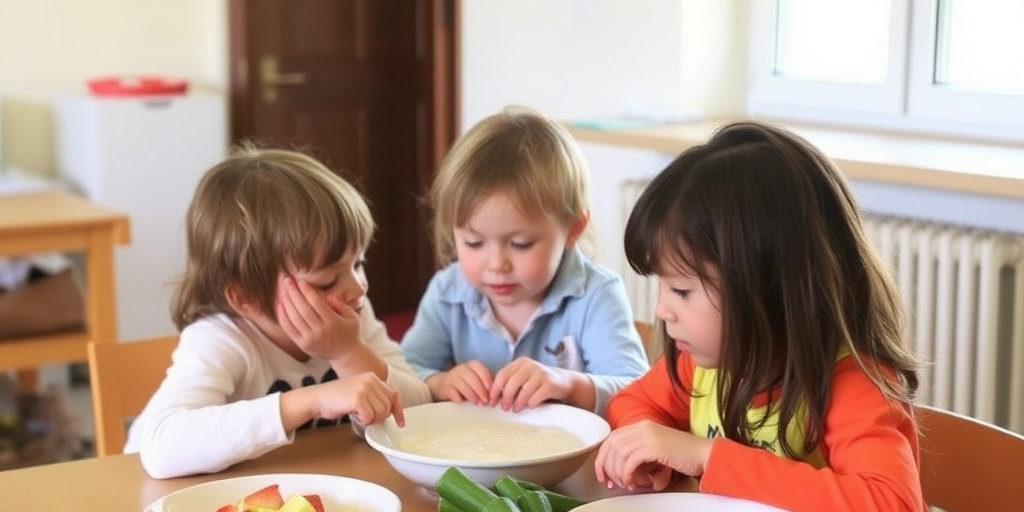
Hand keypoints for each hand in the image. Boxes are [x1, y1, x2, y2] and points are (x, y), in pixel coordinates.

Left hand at [276, 275, 359, 359]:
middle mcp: (320, 331)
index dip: (307, 291)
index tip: (300, 281)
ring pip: (294, 318)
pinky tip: (280, 304)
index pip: (317, 303)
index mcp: (333, 322)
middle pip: (303, 309)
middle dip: (293, 292)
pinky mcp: (302, 344)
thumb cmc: (349, 332)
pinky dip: (282, 315)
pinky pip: (288, 328)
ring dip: (286, 302)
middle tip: (287, 280)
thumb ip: (341, 304)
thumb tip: (327, 295)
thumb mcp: (352, 316)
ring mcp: (310, 339)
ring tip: (282, 289)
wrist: (345, 355)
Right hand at [314, 372, 404, 426]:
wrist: (317, 398)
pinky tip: (352, 414)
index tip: (400, 423)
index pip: (393, 394)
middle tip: (364, 416)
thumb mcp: (360, 393)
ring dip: (370, 419)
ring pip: (381, 413)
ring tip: (357, 413)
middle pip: (388, 406)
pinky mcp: (358, 397)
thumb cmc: (336, 399)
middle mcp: (371, 379)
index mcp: (373, 377)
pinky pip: (369, 417)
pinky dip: (362, 421)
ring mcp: (365, 387)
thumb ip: (374, 397)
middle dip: (379, 417)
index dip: (398, 410)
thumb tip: (389, 412)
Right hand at [427, 360, 492, 404]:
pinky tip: (463, 402)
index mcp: (473, 365)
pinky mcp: (446, 387)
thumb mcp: (477, 379)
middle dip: (480, 391)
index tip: (492, 392)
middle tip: (486, 401)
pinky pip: (453, 392)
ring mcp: (453, 377)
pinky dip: (458, 398)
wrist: (444, 384)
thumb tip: (499, 393)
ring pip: (463, 385)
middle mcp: (462, 368)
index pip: (481, 370)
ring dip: (471, 395)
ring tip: (477, 403)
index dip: (487, 381)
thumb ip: (488, 384)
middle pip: (473, 378)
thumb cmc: (466, 383)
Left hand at [489, 357, 571, 411]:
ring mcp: (541, 374)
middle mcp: (530, 365)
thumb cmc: (537, 382)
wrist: (562, 382)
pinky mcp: (550, 384)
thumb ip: (509, 383)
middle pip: (512, 383)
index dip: (495, 390)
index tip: (492, 402)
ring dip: (518, 403)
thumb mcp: (523, 377)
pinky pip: (536, 397)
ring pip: (524, 391)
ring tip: (516, 409)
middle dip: (506, 398)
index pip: (502, 375)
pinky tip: (530, 406)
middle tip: (504, 408)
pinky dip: (530, 403)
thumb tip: (491, 397)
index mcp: (520, 363)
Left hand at [594, 420, 711, 490]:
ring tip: (626, 484)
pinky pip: (630, 461)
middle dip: (605, 466)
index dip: (603, 457)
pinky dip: (628, 474)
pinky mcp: (654, 446)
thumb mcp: (656, 449)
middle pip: (611, 445)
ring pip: (619, 454)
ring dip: (618, 473)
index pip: (612, 438)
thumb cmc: (682, 456)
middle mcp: (642, 427)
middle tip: (609, 483)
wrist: (704, 454)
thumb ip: (638, 452)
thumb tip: (619, 469)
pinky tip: (633, 483)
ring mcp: (648, 435)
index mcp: (642, 425)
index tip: (603, 474)